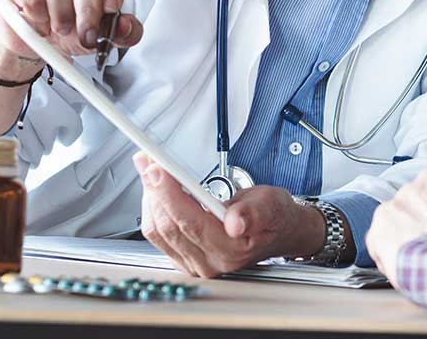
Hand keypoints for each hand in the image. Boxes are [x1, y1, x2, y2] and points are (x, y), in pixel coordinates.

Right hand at [0, 0, 143, 79]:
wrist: (33, 37)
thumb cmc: (74, 25)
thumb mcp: (104, 32)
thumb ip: (125, 32)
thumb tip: (126, 26)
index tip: (112, 8)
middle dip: (88, 9)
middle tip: (87, 34)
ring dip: (62, 15)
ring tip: (62, 29)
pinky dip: (38, 16)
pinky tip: (41, 22)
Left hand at [133, 152, 325, 277]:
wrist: (278, 231)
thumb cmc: (273, 216)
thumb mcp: (272, 204)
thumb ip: (253, 212)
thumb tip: (236, 223)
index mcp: (231, 249)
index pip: (189, 221)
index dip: (169, 193)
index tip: (158, 169)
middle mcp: (210, 262)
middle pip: (168, 226)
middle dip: (155, 190)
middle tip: (149, 162)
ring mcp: (195, 263)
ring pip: (157, 231)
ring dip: (150, 198)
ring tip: (150, 172)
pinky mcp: (184, 259)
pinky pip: (158, 237)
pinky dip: (153, 209)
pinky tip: (155, 191)